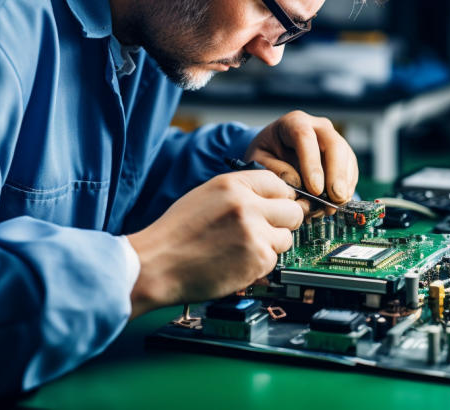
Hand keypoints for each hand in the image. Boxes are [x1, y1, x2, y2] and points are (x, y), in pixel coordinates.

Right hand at [126, 170, 302, 317]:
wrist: (156, 265)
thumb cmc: (177, 234)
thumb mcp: (207, 196)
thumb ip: (241, 194)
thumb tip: (272, 199)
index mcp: (233, 185)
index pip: (279, 184)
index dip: (279, 199)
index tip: (276, 209)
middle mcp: (248, 205)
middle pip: (293, 211)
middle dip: (283, 223)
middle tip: (266, 232)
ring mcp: (255, 232)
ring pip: (286, 238)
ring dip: (271, 246)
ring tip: (241, 250)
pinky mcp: (258, 259)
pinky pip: (274, 260)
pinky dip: (259, 265)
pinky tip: (236, 264)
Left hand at [245, 110, 357, 216]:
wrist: (276, 150)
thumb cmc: (267, 154)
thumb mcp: (259, 159)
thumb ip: (273, 169)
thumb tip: (295, 182)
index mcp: (294, 122)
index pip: (305, 137)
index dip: (312, 164)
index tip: (315, 189)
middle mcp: (318, 127)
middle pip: (334, 145)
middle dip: (336, 175)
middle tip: (334, 199)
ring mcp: (333, 139)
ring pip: (346, 158)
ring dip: (343, 185)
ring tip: (334, 207)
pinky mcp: (343, 154)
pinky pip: (351, 169)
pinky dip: (347, 188)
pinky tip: (338, 202)